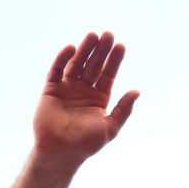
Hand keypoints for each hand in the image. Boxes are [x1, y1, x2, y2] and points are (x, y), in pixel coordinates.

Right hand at [32, 32, 139, 171]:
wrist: (61, 152)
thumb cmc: (86, 144)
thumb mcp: (110, 127)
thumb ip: (123, 109)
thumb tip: (137, 91)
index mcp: (99, 99)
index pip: (108, 74)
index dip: (115, 60)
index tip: (121, 46)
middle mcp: (84, 91)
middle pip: (94, 65)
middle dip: (101, 50)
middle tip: (109, 34)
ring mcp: (67, 89)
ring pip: (77, 64)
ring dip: (85, 50)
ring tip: (93, 35)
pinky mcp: (51, 90)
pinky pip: (57, 71)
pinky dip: (63, 59)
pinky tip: (72, 48)